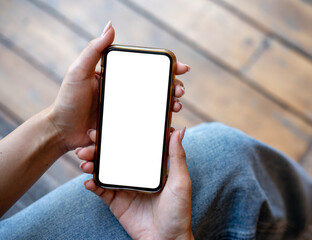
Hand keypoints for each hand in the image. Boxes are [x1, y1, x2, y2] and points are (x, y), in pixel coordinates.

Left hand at [48, 21, 188, 150]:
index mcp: (118, 77)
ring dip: (170, 105)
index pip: (146, 69)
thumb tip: (110, 26)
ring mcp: (127, 110)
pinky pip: (146, 124)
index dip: (166, 67)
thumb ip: (94, 50)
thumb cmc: (67, 100)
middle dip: (174, 87)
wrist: (61, 130)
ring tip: (176, 107)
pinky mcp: (125, 126)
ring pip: (155, 105)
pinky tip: (169, 126)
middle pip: (156, 87)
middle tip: (180, 91)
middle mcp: (125, 92)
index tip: (180, 67)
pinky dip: (160, 124)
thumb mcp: (79, 72)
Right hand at [77, 128, 193, 239]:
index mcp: (152, 166)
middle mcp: (137, 173)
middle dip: (102, 146)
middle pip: (116, 155)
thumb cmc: (178, 211)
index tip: (111, 123)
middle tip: (91, 139)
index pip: (136, 145)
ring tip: (85, 160)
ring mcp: (125, 186)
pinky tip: (88, 181)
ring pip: (105, 170)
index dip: (123, 133)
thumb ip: (177, 156)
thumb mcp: (181, 181)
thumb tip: (179, 130)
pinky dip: (92, 185)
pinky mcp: (117, 202)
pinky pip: (101, 190)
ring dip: (93, 163)